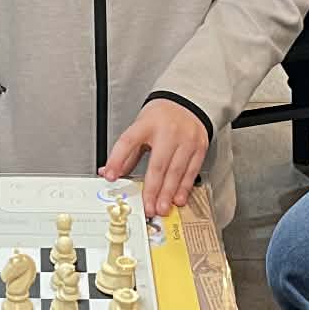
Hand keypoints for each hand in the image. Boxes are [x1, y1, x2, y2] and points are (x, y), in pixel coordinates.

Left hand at [100, 99, 208, 219]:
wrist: (188, 101)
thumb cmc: (161, 117)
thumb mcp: (140, 126)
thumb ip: (127, 152)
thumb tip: (110, 172)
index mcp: (147, 124)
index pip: (128, 142)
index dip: (117, 160)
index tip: (109, 176)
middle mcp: (168, 131)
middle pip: (157, 164)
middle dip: (152, 189)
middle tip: (148, 207)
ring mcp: (186, 139)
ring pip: (176, 171)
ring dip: (168, 193)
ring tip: (161, 208)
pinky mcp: (199, 147)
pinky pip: (191, 171)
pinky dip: (184, 187)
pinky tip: (178, 198)